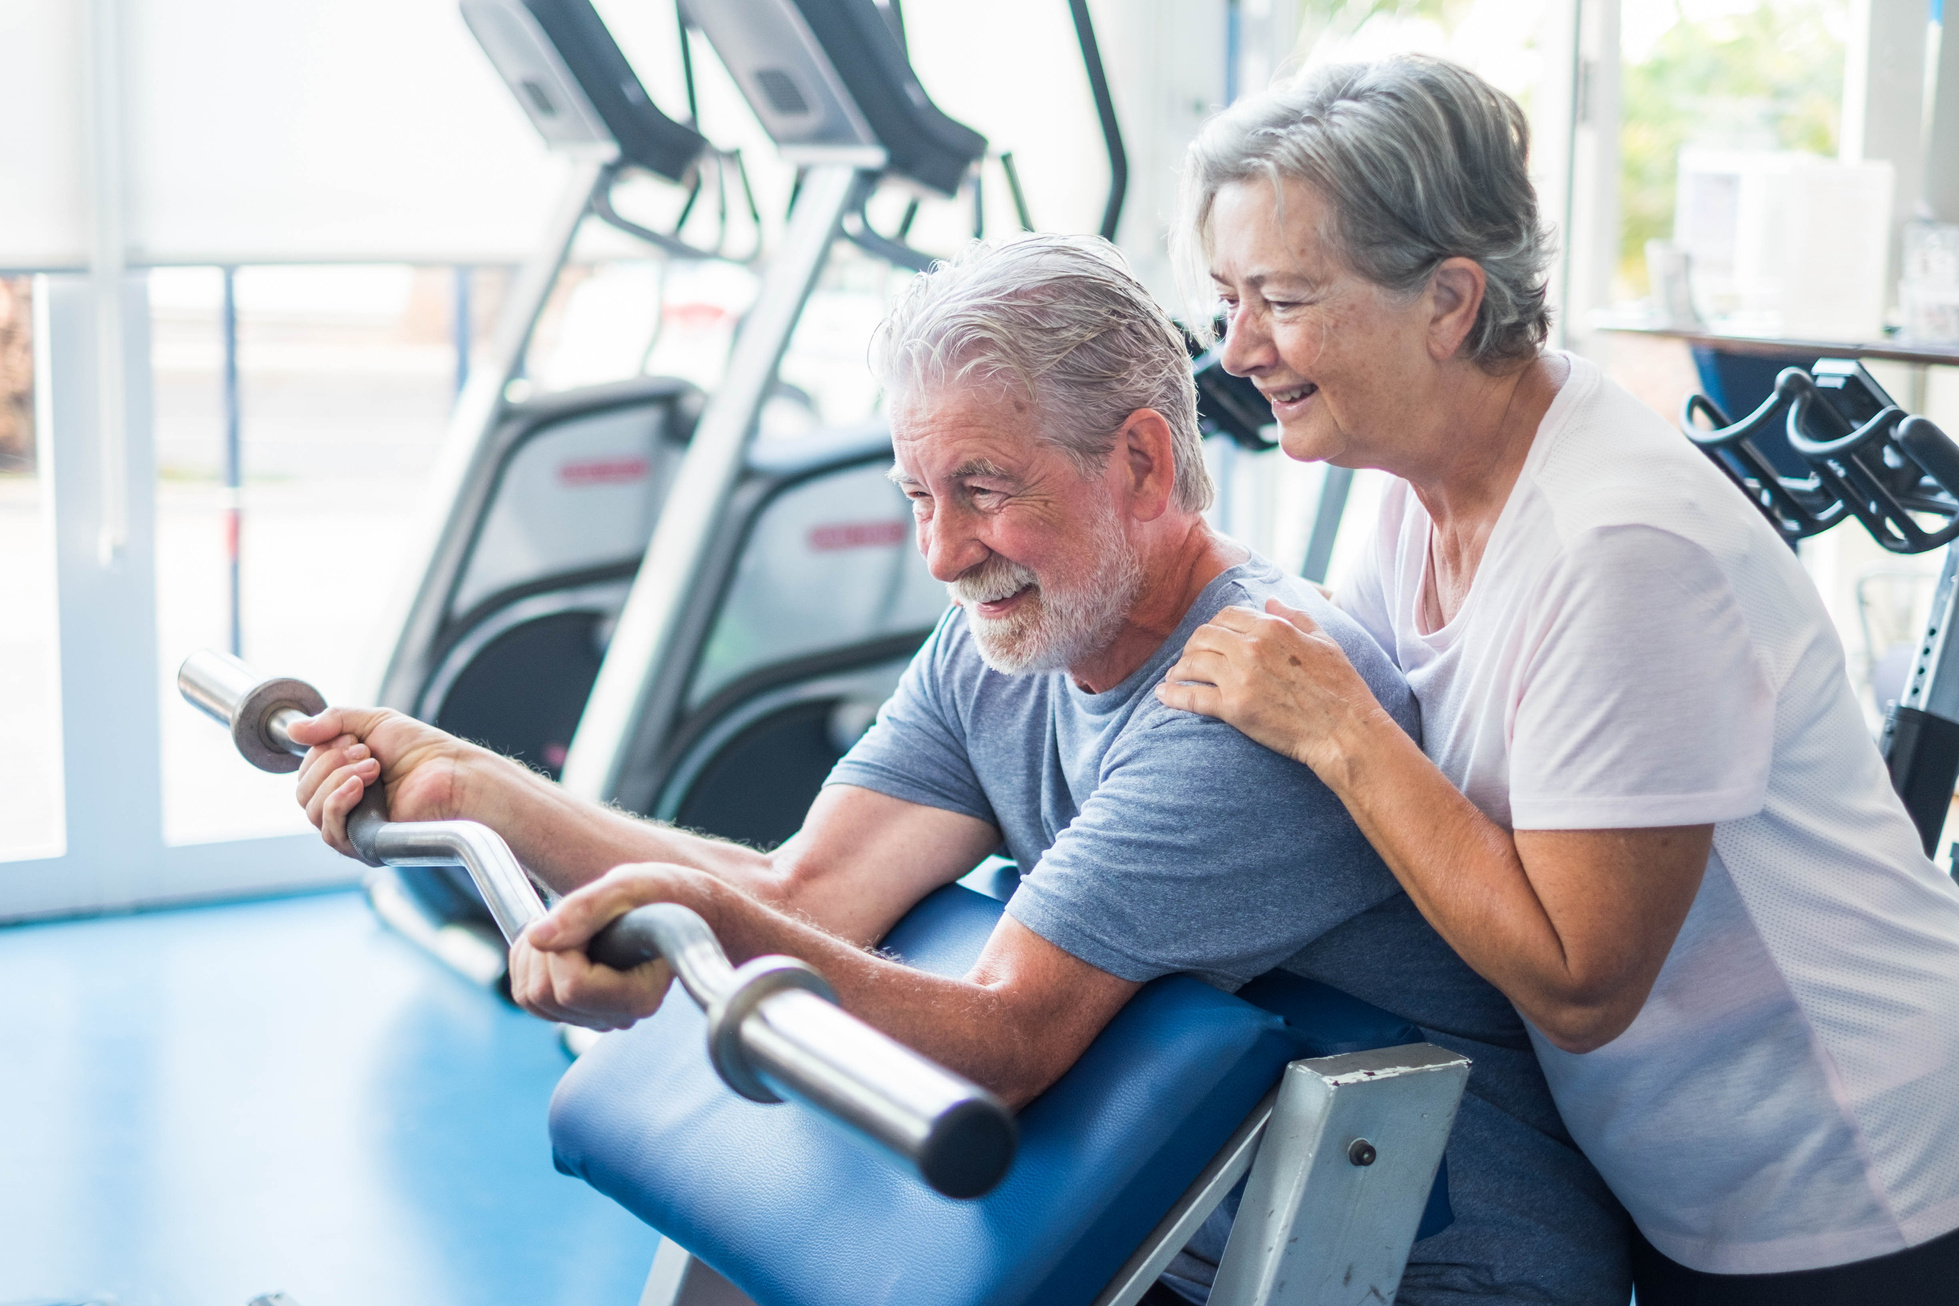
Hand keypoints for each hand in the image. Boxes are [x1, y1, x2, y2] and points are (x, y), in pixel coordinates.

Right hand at [287, 707, 475, 856]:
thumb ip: (333, 721)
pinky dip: (337, 802)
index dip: (320, 752)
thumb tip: (291, 729)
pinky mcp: (364, 845)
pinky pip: (330, 830)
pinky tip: (358, 787)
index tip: (353, 738)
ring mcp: (353, 827)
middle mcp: (345, 805)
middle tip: (366, 752)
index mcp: (343, 778)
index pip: (305, 772)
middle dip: (330, 763)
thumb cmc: (422, 751)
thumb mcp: (374, 722)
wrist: (452, 774)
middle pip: (303, 791)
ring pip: (311, 810)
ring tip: (373, 766)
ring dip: (336, 780)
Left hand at [508, 863, 691, 1029]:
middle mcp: (619, 1016)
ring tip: (566, 927)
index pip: (572, 988)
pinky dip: (529, 964)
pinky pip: (530, 997)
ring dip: (532, 955)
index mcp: (640, 995)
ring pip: (531, 999)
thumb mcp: (629, 886)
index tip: (584, 919)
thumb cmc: (663, 894)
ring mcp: (598, 1016)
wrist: (681, 906)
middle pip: (544, 996)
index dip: (563, 949)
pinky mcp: (580, 1010)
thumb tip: (537, 936)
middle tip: (570, 917)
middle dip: (543, 949)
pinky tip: (557, 941)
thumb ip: (585, 908)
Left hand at [1156, 599, 1384, 777]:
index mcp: (1274, 628)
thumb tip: (1269, 601)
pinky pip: (1191, 696)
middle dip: (1193, 646)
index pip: (1227, 616)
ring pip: (1193, 662)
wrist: (1345, 732)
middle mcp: (1253, 647)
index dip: (1215, 626)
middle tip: (1190, 659)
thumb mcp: (1325, 641)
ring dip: (1179, 668)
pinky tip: (1163, 695)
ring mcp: (1241, 678)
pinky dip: (1172, 694)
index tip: (1212, 640)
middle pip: (1204, 636)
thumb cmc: (1342, 688)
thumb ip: (1296, 617)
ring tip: (1175, 677)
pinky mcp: (1234, 708)